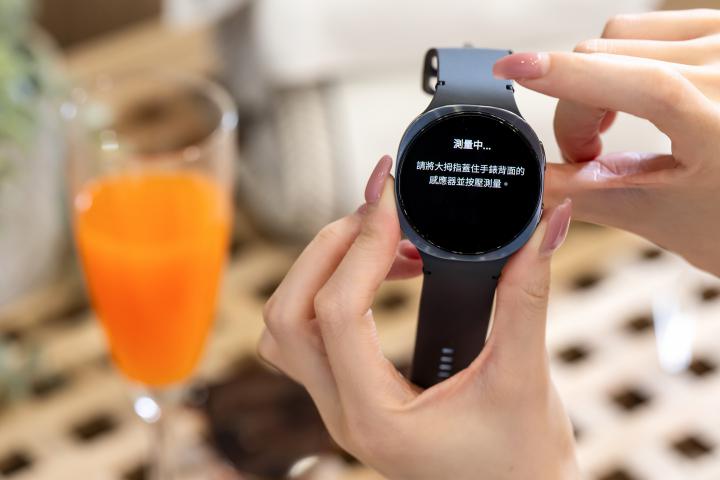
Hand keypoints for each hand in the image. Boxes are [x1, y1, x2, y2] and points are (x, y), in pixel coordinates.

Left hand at [258, 155, 577, 479]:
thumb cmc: (521, 461)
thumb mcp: (526, 377)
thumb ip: (528, 297)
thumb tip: (545, 227)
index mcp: (377, 418)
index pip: (337, 314)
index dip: (361, 246)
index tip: (392, 200)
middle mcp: (343, 414)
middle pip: (289, 314)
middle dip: (328, 249)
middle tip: (380, 212)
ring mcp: (338, 405)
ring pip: (285, 326)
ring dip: (320, 270)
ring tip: (381, 240)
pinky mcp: (348, 393)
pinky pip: (308, 334)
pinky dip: (330, 289)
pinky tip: (383, 270)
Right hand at [493, 9, 719, 275]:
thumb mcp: (662, 217)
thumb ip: (586, 193)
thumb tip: (530, 181)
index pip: (629, 82)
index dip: (563, 76)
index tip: (511, 70)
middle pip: (602, 58)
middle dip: (575, 108)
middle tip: (586, 155)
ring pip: (617, 38)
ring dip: (594, 81)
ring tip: (615, 127)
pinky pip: (646, 27)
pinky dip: (622, 61)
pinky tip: (636, 98)